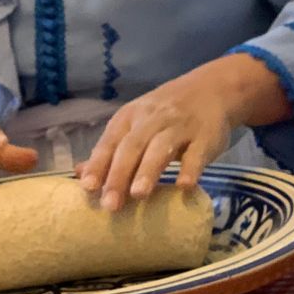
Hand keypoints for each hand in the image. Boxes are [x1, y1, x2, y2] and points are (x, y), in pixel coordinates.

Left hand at [77, 54, 288, 211]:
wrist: (212, 89)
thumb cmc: (166, 114)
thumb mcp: (137, 123)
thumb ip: (113, 149)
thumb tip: (81, 175)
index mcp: (131, 116)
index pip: (111, 141)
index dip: (99, 164)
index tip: (88, 189)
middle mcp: (154, 119)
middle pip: (133, 145)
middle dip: (119, 174)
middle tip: (110, 205)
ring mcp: (181, 126)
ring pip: (162, 147)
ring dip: (149, 170)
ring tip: (139, 195)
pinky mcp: (207, 135)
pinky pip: (197, 152)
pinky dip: (191, 168)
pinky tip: (184, 186)